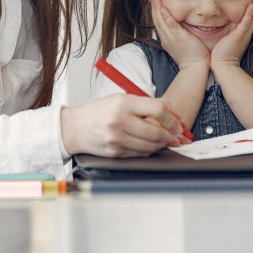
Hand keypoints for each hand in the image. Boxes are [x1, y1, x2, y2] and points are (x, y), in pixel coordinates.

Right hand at [60, 94, 189, 157]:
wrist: (75, 127)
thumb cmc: (100, 111)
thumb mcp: (121, 99)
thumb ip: (146, 104)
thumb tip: (173, 113)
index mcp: (123, 103)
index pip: (158, 110)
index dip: (172, 118)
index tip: (177, 123)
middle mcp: (120, 121)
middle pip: (156, 132)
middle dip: (170, 135)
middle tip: (175, 134)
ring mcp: (117, 139)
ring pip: (150, 146)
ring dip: (162, 144)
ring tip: (164, 139)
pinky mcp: (115, 152)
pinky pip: (140, 154)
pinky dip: (149, 150)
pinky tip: (149, 145)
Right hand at [150, 0, 209, 69]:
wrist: (195, 68)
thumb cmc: (192, 58)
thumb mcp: (181, 45)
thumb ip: (179, 35)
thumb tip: (181, 27)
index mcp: (166, 39)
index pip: (158, 22)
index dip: (155, 10)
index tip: (154, 0)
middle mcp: (166, 38)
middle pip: (156, 19)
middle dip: (153, 6)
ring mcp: (171, 38)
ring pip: (161, 21)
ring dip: (157, 8)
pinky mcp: (179, 38)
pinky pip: (171, 25)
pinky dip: (166, 16)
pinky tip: (162, 8)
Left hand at [209, 0, 252, 68]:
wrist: (223, 65)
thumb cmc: (223, 52)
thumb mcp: (228, 36)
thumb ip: (229, 28)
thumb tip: (226, 19)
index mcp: (244, 30)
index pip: (252, 13)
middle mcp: (247, 31)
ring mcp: (244, 33)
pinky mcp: (239, 36)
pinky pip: (245, 24)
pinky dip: (249, 14)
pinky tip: (251, 5)